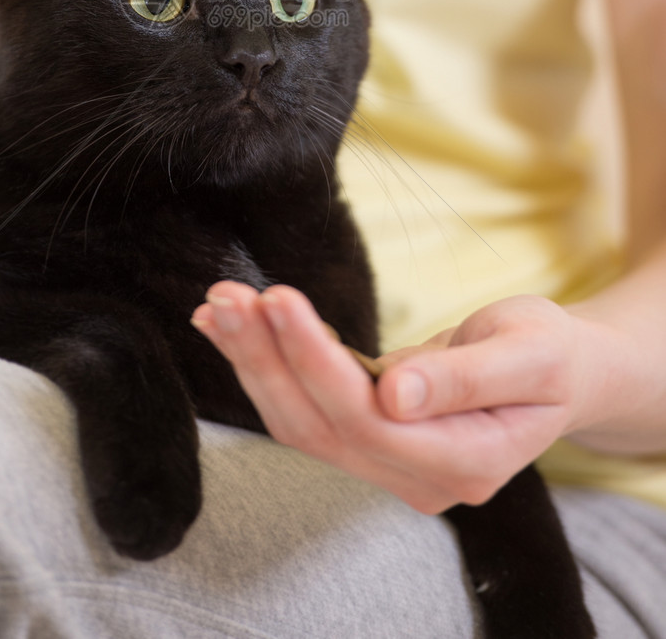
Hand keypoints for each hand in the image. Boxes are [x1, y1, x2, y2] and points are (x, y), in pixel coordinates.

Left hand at [191, 282, 615, 511]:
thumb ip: (465, 377)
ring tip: (218, 304)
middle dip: (267, 358)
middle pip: (322, 425)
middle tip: (226, 297)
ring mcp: (391, 467)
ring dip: (254, 361)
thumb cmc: (549, 355)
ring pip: (302, 422)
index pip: (369, 419)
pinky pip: (305, 411)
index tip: (278, 299)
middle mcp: (420, 479)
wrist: (558, 373)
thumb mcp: (529, 353)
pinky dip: (265, 366)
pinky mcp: (368, 442)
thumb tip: (394, 393)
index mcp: (467, 461)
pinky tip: (232, 326)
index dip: (315, 360)